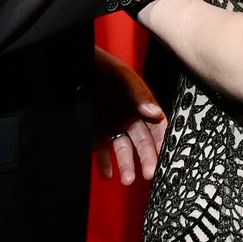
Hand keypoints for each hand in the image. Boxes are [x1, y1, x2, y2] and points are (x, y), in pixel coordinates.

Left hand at [92, 47, 166, 184]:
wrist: (75, 62)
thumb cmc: (102, 64)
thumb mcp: (122, 77)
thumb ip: (139, 95)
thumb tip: (155, 113)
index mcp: (140, 103)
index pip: (157, 126)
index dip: (163, 142)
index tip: (167, 158)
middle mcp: (128, 115)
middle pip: (142, 142)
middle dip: (147, 158)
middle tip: (150, 174)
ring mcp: (111, 123)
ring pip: (123, 148)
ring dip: (126, 165)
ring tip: (127, 179)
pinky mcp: (94, 129)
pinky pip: (101, 149)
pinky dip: (104, 162)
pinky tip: (108, 173)